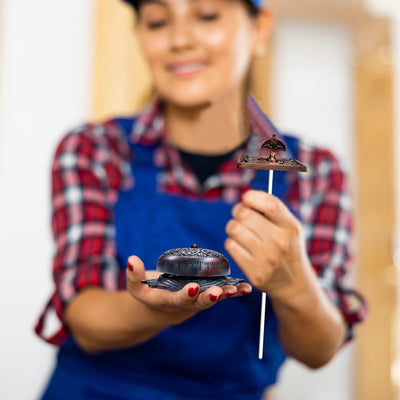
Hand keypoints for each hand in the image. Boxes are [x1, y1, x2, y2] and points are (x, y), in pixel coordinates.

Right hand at [126, 256, 251, 325]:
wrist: (163, 307)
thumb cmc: (150, 292)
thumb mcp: (137, 286)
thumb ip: (134, 275)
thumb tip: (131, 260)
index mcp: (169, 301)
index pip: (177, 299)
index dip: (185, 295)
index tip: (192, 288)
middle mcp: (187, 303)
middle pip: (199, 302)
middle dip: (209, 297)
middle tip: (217, 292)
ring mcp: (200, 299)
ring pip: (214, 298)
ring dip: (226, 294)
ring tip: (237, 289)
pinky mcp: (208, 294)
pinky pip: (222, 293)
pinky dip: (234, 291)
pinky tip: (246, 287)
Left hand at [225, 190, 314, 302]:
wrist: (294, 284)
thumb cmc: (287, 249)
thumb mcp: (290, 228)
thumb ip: (273, 210)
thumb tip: (246, 197)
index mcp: (291, 227)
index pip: (269, 203)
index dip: (251, 197)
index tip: (247, 199)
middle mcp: (280, 242)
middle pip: (244, 214)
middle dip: (238, 211)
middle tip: (241, 216)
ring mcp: (266, 259)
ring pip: (234, 228)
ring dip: (233, 226)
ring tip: (240, 231)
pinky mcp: (254, 272)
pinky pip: (230, 245)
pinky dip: (232, 242)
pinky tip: (241, 246)